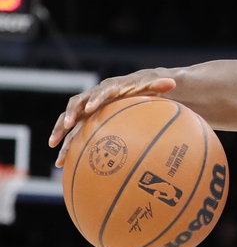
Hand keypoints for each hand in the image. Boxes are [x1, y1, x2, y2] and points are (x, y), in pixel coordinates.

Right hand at [49, 71, 176, 166]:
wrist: (131, 91)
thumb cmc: (143, 90)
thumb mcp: (153, 87)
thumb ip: (160, 85)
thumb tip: (173, 82)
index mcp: (109, 88)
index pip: (101, 91)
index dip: (94, 99)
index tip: (91, 108)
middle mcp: (93, 98)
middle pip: (76, 104)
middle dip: (70, 114)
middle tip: (67, 124)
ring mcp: (85, 110)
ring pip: (68, 119)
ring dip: (60, 131)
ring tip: (53, 146)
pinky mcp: (83, 122)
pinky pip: (70, 133)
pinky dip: (64, 145)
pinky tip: (60, 163)